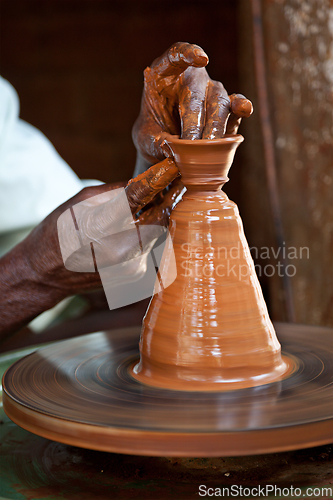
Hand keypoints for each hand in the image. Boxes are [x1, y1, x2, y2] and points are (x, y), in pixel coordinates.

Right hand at [0, 159, 180, 336]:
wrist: (45, 275)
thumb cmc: (58, 233)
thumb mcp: (81, 202)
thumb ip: (116, 191)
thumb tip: (145, 181)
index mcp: (104, 230)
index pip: (144, 204)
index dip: (160, 188)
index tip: (171, 174)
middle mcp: (122, 254)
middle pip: (159, 221)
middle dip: (157, 205)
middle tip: (153, 193)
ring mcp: (131, 268)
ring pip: (156, 234)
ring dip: (149, 220)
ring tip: (129, 216)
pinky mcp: (135, 275)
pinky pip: (148, 247)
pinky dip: (142, 236)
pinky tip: (122, 235)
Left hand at [132, 42, 252, 167]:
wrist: (169, 150)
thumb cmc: (154, 137)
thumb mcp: (146, 140)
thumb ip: (155, 142)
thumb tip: (169, 148)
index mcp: (164, 75)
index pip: (176, 55)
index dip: (187, 53)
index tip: (201, 59)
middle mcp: (191, 79)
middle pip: (197, 93)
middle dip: (195, 121)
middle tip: (190, 144)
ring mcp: (210, 92)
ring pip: (218, 102)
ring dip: (215, 125)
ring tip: (209, 145)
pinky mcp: (227, 110)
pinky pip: (236, 105)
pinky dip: (241, 106)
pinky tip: (244, 108)